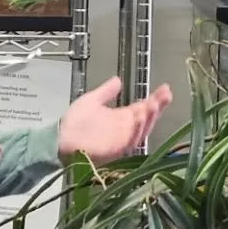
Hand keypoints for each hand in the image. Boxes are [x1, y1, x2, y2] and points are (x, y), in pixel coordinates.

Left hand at [58, 76, 172, 161]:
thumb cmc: (74, 122)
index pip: (143, 107)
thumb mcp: (92, 100)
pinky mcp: (116, 149)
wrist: (60, 138)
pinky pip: (130, 140)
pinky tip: (140, 116)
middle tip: (167, 94)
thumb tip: (118, 79)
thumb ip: (106, 91)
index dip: (155, 99)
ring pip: (141, 129)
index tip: (165, 88)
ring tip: (155, 104)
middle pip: (147, 118)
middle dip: (158, 107)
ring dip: (150, 117)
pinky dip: (136, 129)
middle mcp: (125, 129)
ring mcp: (122, 140)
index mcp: (122, 118)